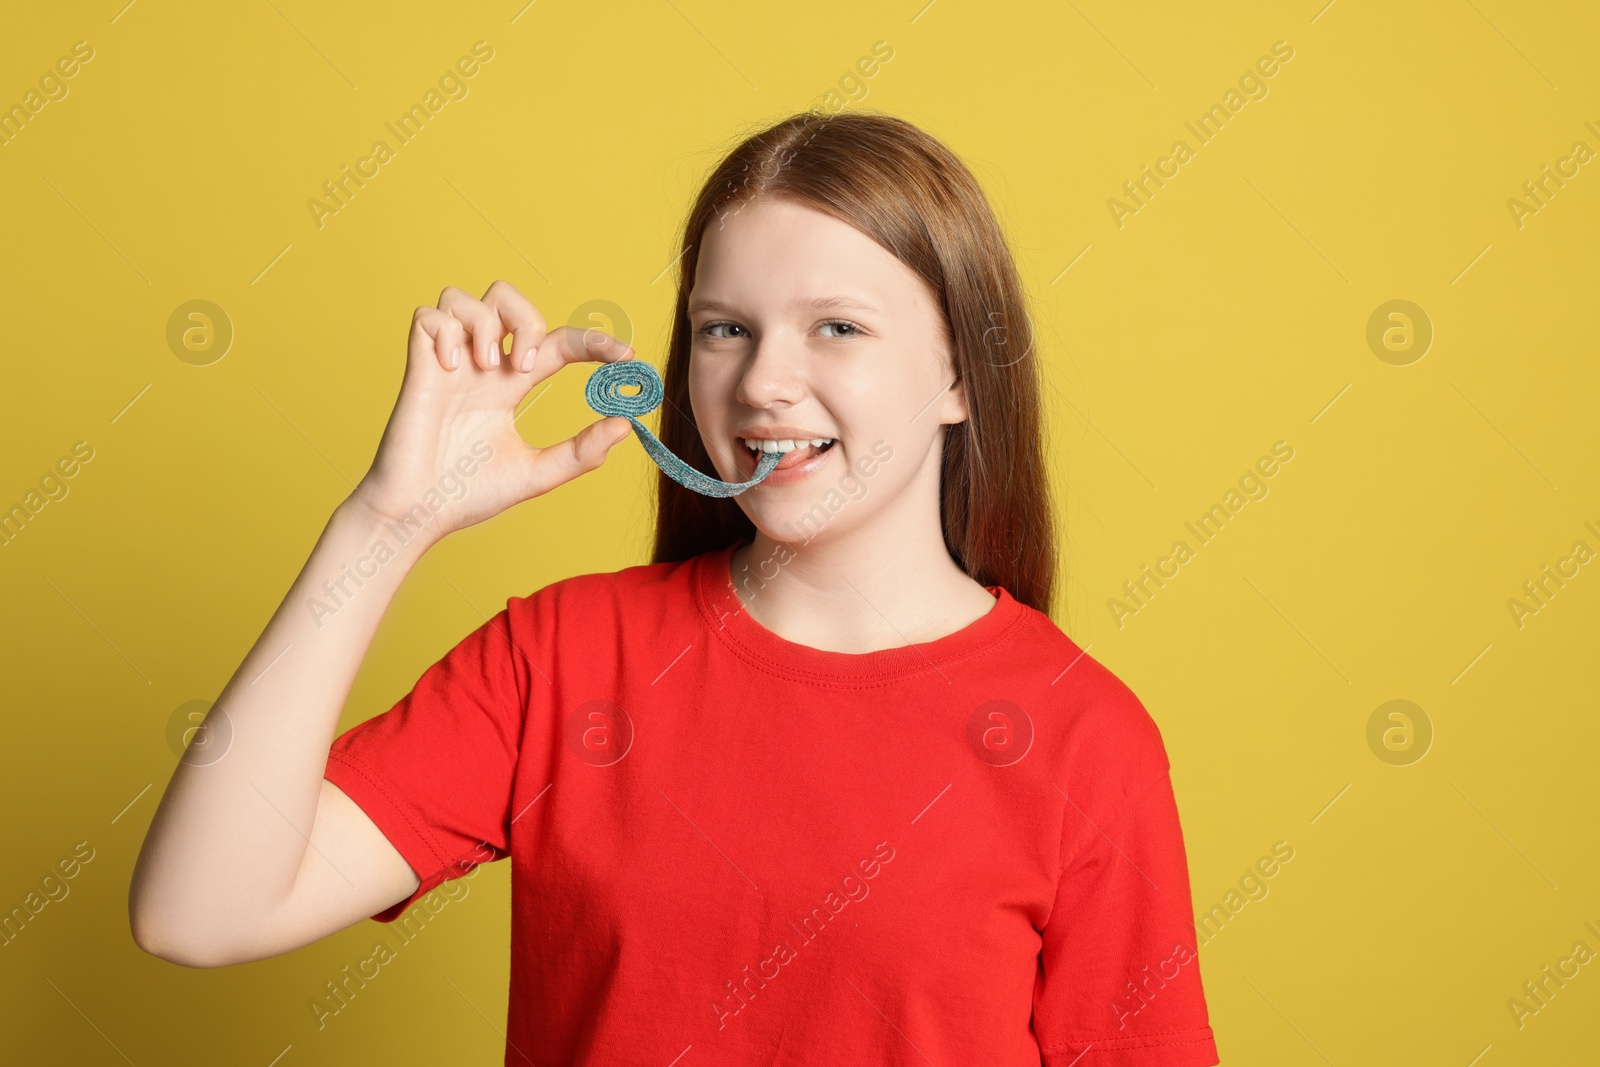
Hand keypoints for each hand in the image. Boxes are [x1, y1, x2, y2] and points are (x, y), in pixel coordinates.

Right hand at [346, 280, 634, 547]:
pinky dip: (445, 333)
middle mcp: (480, 367)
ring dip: (484, 323)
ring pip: (465, 297)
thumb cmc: (468, 497)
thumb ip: (581, 453)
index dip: (594, 343)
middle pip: (505, 297)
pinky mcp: (416, 367)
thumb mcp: (537, 475)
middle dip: (525, 319)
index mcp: (510, 385)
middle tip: (524, 366)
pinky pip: (428, 317)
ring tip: (484, 367)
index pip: (558, 342)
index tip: (626, 358)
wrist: (417, 515)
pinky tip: (449, 369)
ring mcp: (448, 363)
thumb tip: (625, 424)